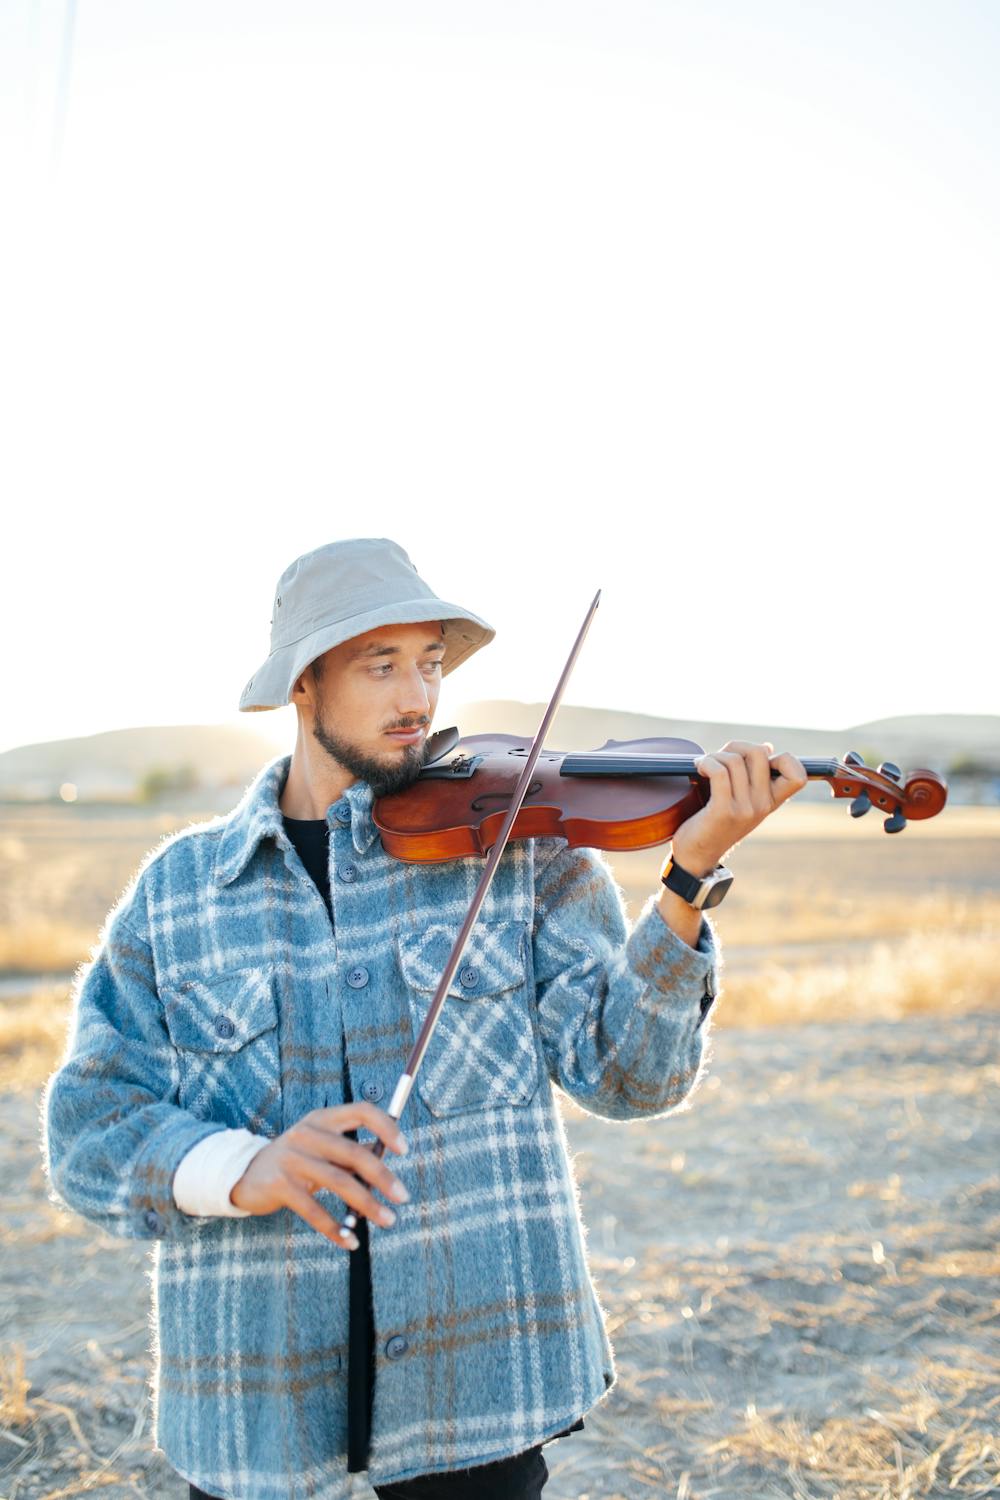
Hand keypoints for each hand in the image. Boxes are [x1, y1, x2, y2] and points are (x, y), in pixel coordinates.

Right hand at [229, 1102, 409, 1250]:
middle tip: (403, 1197)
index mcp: (322, 1118)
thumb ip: (352, 1152)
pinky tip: (350, 1241)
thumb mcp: (322, 1148)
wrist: (246, 1174)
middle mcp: (307, 1133)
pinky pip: (313, 1210)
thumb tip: (388, 1163)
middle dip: (382, 1177)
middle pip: (353, 1152)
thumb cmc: (296, 1160)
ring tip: (387, 1220)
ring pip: (338, 1182)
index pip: (361, 1111)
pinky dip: (335, 1228)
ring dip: (367, 1204)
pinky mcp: (279, 1185)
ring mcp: (291, 1158)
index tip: (404, 1150)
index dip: (386, 1128)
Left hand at [672, 739, 808, 874]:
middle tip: (721, 756)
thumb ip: (755, 777)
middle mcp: (762, 805)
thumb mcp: (742, 801)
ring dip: (715, 755)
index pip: (799, 775)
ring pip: (735, 760)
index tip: (761, 759)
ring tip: (704, 763)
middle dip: (737, 746)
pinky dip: (706, 763)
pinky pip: (719, 772)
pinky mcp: (723, 812)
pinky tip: (699, 767)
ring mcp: (745, 809)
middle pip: (760, 753)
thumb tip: (767, 747)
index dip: (784, 758)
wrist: (696, 856)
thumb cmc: (715, 823)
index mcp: (771, 802)